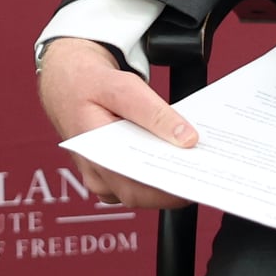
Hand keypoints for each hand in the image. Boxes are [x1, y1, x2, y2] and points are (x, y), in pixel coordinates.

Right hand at [35, 37, 197, 209]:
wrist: (67, 81)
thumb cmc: (89, 83)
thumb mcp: (123, 88)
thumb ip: (154, 113)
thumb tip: (186, 139)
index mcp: (94, 155)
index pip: (135, 189)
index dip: (169, 192)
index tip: (198, 182)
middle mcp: (98, 175)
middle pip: (143, 195)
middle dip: (176, 187)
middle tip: (207, 173)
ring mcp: (104, 178)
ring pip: (142, 191)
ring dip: (170, 180)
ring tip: (198, 164)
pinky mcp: (113, 174)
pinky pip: (139, 181)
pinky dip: (161, 172)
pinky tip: (178, 157)